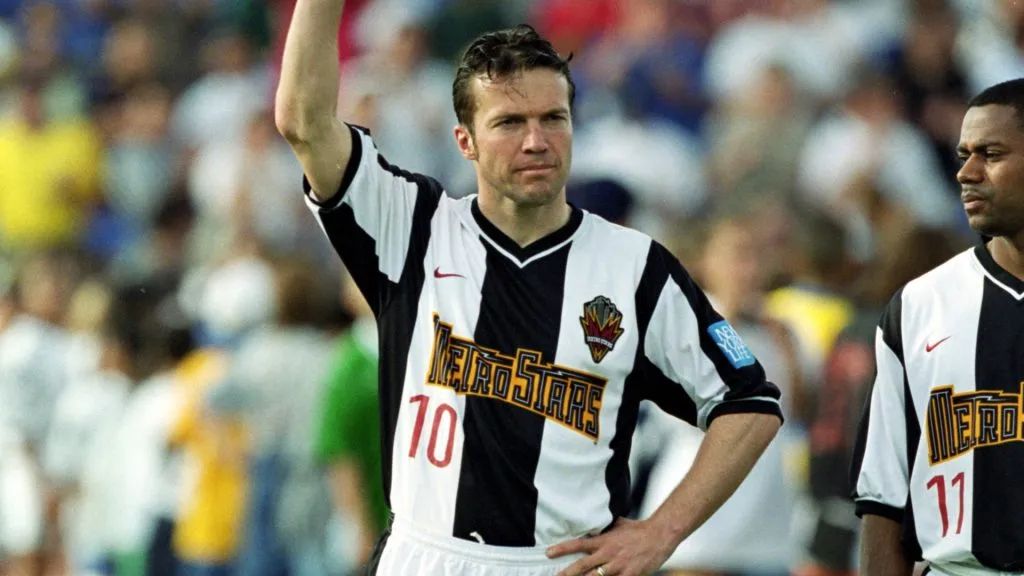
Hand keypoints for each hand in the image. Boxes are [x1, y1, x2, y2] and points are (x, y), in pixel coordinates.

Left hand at [546, 518, 676, 575]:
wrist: (659, 536)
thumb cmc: (639, 529)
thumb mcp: (618, 524)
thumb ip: (605, 527)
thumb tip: (594, 522)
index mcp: (603, 541)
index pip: (578, 545)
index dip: (562, 549)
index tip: (548, 553)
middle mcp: (608, 554)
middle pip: (582, 566)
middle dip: (566, 574)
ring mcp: (618, 567)